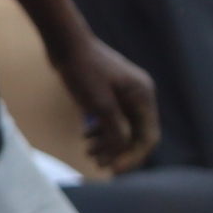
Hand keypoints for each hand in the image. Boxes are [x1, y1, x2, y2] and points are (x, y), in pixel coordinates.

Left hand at [52, 36, 159, 171]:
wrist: (65, 43)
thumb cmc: (83, 70)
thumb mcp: (99, 104)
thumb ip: (115, 129)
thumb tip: (123, 150)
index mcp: (143, 97)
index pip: (147, 136)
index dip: (133, 156)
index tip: (114, 169)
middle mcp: (138, 96)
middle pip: (136, 133)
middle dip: (118, 151)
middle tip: (98, 164)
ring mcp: (125, 93)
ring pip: (122, 126)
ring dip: (108, 142)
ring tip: (88, 152)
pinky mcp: (110, 92)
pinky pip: (112, 117)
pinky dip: (101, 129)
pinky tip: (86, 136)